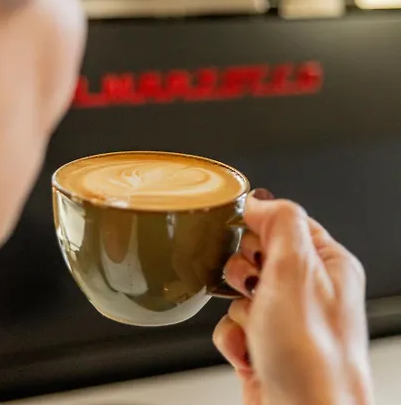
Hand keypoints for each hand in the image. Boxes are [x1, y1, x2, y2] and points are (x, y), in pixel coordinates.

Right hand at [213, 193, 373, 404]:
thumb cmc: (312, 357)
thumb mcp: (296, 269)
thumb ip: (280, 222)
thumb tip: (258, 200)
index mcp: (326, 264)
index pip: (285, 222)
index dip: (261, 229)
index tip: (249, 242)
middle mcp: (307, 290)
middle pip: (255, 256)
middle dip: (245, 274)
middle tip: (255, 287)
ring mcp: (284, 319)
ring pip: (238, 291)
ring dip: (239, 310)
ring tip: (257, 327)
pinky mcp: (263, 344)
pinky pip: (231, 323)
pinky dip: (233, 337)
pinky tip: (249, 350)